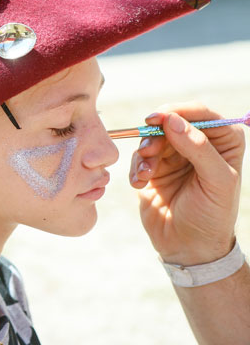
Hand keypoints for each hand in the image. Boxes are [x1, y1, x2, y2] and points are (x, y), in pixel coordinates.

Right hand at [129, 102, 244, 265]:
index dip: (178, 112)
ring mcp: (174, 156)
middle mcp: (198, 144)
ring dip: (145, 155)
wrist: (187, 248)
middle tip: (148, 152)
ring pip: (152, 138)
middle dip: (156, 136)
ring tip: (146, 175)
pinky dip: (136, 168)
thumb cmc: (211, 216)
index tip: (157, 119)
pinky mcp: (153, 168)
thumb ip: (198, 148)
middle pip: (170, 122)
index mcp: (223, 142)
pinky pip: (138, 157)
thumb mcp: (216, 182)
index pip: (200, 114)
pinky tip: (140, 184)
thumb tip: (172, 120)